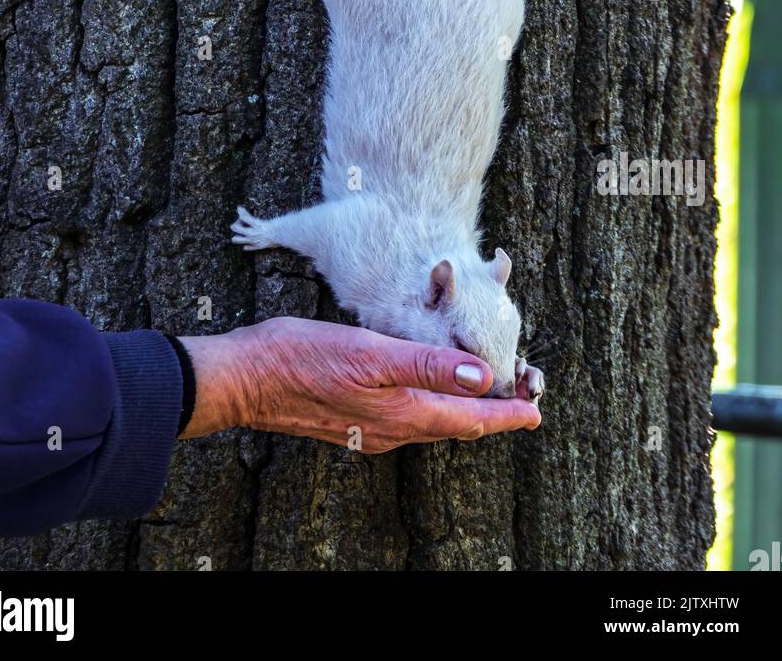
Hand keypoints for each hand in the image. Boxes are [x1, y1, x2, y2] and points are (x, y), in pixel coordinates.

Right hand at [178, 316, 539, 451]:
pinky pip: (406, 419)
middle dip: (491, 415)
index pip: (470, 417)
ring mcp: (369, 428)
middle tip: (522, 404)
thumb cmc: (303, 357)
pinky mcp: (351, 419)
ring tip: (486, 400)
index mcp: (403, 412)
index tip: (536, 412)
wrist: (246, 379)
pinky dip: (431, 408)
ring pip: (431, 423)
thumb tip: (483, 377)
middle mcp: (391, 429)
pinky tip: (427, 395)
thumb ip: (428, 366)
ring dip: (462, 412)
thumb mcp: (371, 353)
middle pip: (455, 424)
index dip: (506, 413)